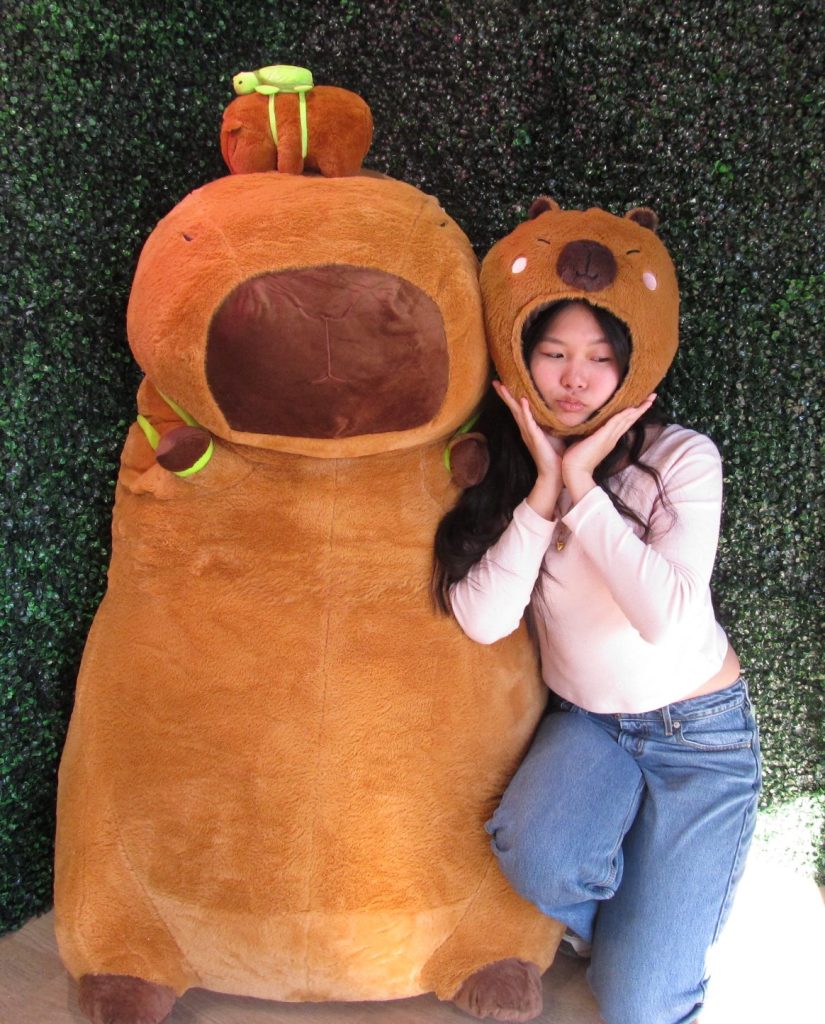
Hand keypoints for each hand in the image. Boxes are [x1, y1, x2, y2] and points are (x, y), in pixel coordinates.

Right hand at [493, 380, 564, 517]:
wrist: (555, 474)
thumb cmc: (555, 455)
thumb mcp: (554, 434)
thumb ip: (551, 422)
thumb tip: (558, 410)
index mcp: (529, 428)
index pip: (519, 409)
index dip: (512, 396)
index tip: (505, 383)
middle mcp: (526, 430)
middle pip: (513, 408)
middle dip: (505, 394)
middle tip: (495, 381)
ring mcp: (529, 434)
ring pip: (517, 413)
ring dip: (510, 399)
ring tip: (502, 387)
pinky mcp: (535, 439)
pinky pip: (529, 423)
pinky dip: (525, 412)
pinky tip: (522, 401)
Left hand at [563, 394, 656, 502]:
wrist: (575, 472)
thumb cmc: (576, 459)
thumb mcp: (584, 442)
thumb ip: (588, 434)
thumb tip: (584, 426)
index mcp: (609, 439)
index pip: (624, 423)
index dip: (633, 413)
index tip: (642, 403)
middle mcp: (612, 438)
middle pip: (630, 420)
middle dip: (641, 408)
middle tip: (652, 397)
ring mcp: (609, 438)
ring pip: (626, 420)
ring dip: (638, 409)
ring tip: (649, 399)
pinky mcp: (603, 437)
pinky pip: (616, 422)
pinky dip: (624, 414)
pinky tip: (632, 407)